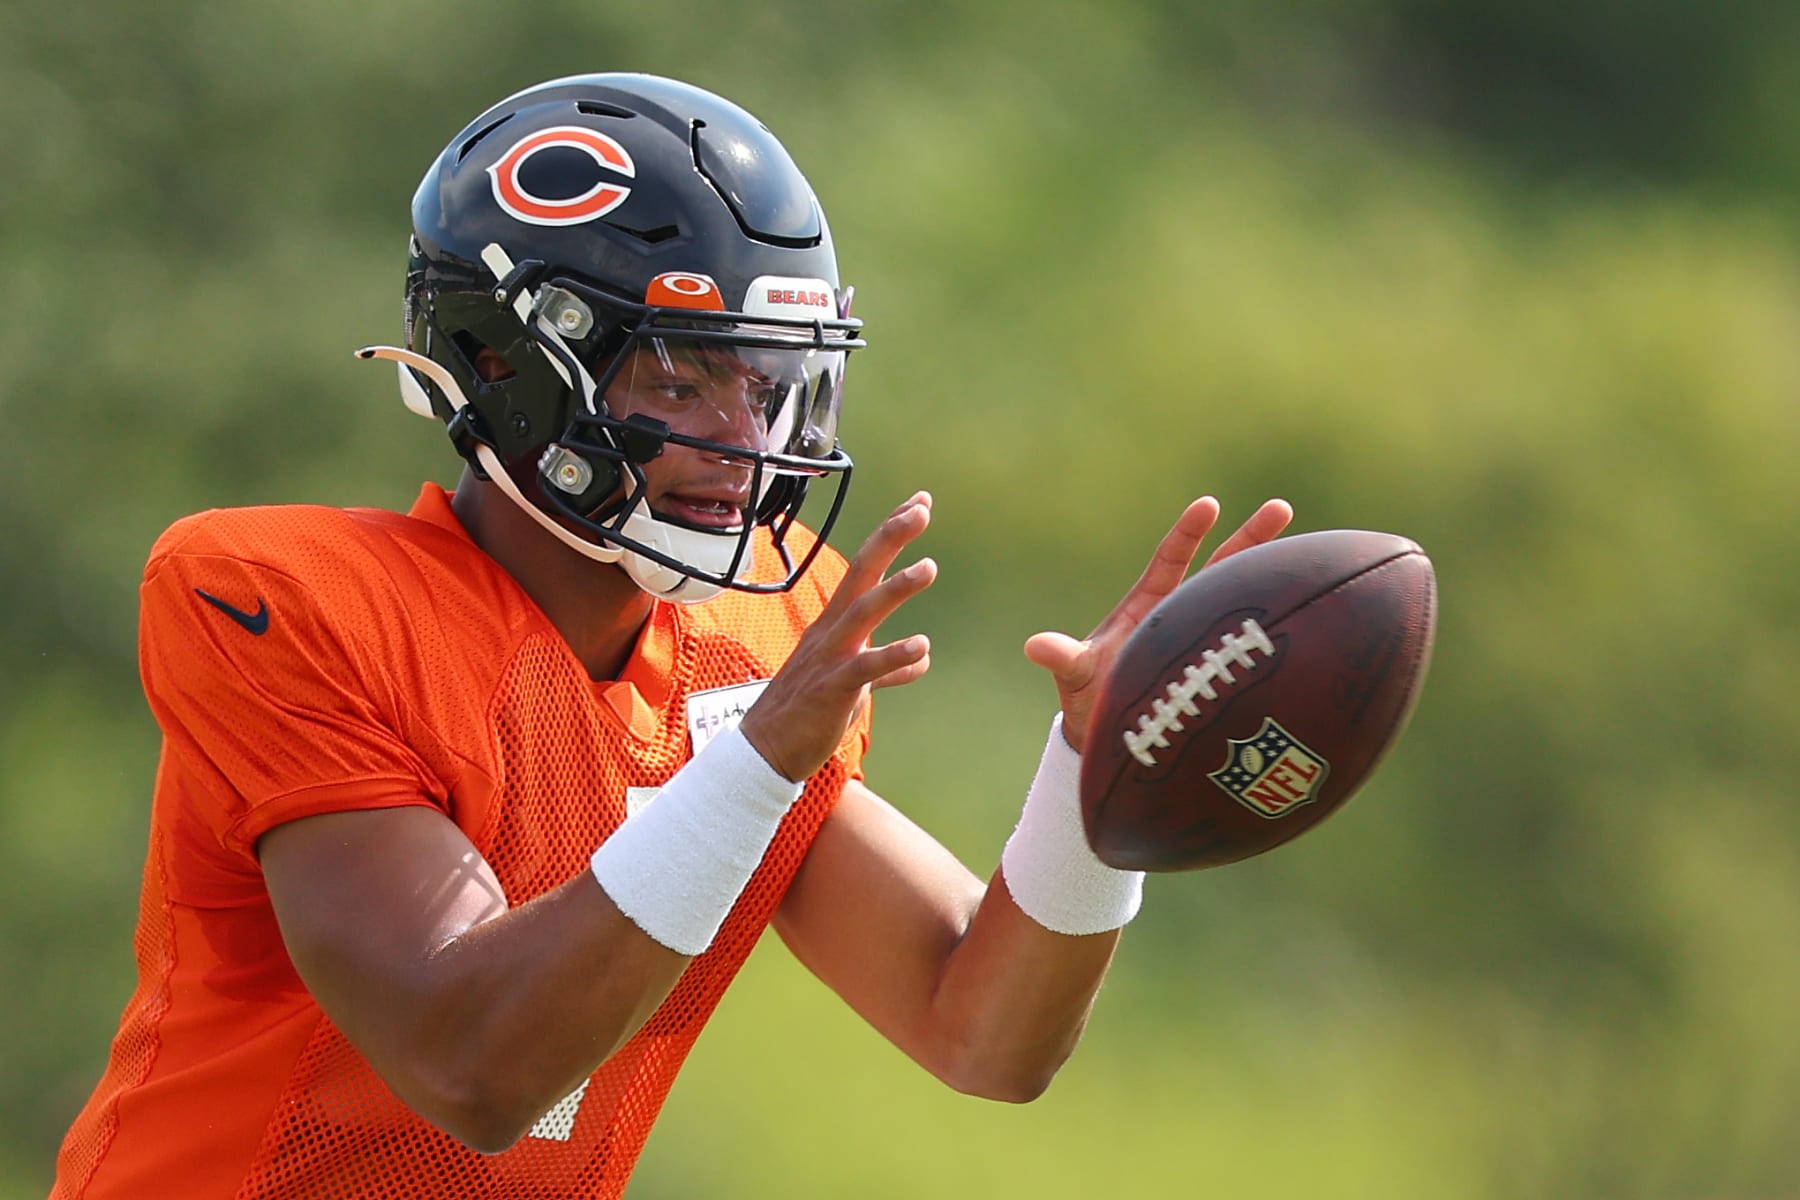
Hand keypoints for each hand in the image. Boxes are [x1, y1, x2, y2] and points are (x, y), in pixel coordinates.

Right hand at [740, 492, 938, 781]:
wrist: (764, 752)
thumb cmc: (807, 714)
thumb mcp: (853, 685)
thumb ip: (887, 668)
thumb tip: (920, 660)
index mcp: (835, 626)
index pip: (865, 568)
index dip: (891, 536)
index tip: (917, 503)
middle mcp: (831, 633)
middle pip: (861, 573)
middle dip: (890, 538)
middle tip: (921, 508)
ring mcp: (830, 659)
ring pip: (863, 612)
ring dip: (896, 588)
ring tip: (928, 567)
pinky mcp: (833, 689)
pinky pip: (865, 668)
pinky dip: (893, 656)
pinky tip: (921, 646)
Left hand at [1023, 497, 1292, 754]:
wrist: (1116, 738)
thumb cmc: (1093, 700)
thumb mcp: (1078, 677)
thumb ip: (1064, 660)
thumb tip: (1035, 647)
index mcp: (1148, 606)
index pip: (1171, 559)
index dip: (1188, 533)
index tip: (1209, 505)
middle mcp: (1180, 615)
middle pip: (1221, 568)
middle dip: (1250, 539)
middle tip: (1281, 508)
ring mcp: (1204, 639)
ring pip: (1243, 600)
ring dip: (1275, 578)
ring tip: (1316, 558)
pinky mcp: (1222, 667)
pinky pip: (1255, 643)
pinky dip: (1281, 630)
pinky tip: (1321, 617)